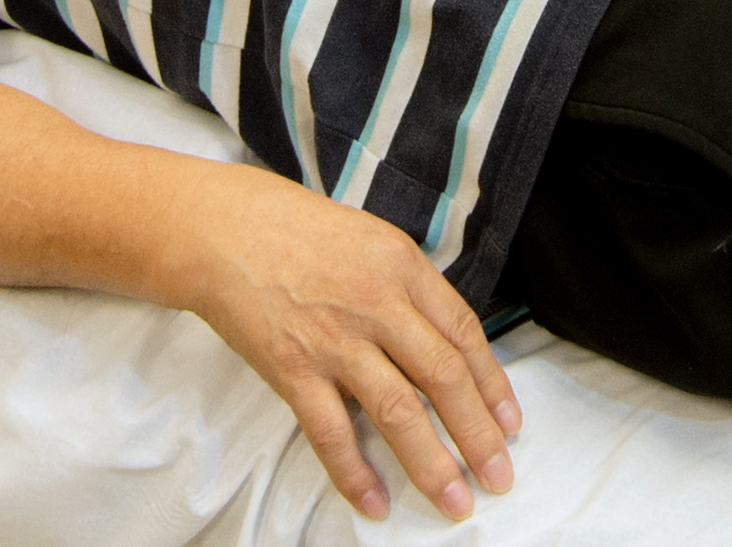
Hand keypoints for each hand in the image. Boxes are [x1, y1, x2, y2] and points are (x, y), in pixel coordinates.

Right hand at [153, 159, 520, 522]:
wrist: (221, 230)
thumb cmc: (294, 231)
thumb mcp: (370, 241)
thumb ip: (407, 289)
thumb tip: (443, 344)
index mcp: (402, 266)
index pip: (463, 332)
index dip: (492, 382)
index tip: (509, 421)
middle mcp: (376, 302)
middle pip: (443, 376)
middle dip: (477, 433)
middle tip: (498, 474)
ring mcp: (334, 338)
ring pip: (398, 410)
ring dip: (431, 463)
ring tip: (455, 499)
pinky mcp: (292, 368)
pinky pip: (331, 431)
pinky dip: (354, 472)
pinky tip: (374, 501)